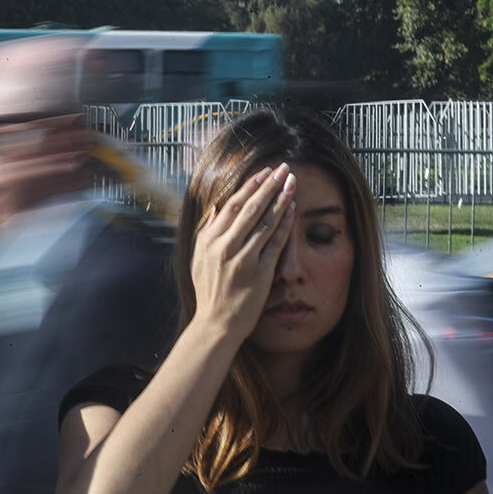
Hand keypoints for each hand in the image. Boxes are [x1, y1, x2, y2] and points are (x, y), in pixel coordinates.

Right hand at [190, 163, 295, 341]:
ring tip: (293, 183)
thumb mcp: (198, 260)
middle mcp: (226, 247)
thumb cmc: (209, 292)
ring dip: (282, 200)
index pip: (233, 205)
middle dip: (270, 185)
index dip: (250, 186)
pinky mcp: (260, 272)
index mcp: (210, 241)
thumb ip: (206, 233)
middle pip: (252, 208)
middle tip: (284, 169)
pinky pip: (276, 243)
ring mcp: (244, 259)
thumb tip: (216, 209)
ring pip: (266, 222)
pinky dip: (285, 224)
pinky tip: (293, 210)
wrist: (216, 324)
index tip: (264, 172)